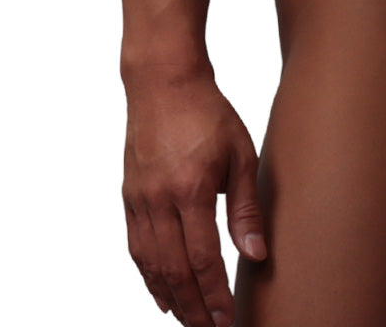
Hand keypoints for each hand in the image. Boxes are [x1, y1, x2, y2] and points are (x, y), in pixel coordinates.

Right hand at [122, 67, 267, 325]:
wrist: (163, 82)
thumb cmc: (208, 112)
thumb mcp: (240, 154)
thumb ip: (246, 207)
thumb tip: (256, 254)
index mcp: (192, 190)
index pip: (204, 260)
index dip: (216, 297)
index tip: (229, 321)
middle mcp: (159, 201)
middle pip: (175, 272)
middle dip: (194, 309)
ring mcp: (140, 200)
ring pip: (152, 266)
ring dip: (171, 299)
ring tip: (190, 321)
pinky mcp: (129, 196)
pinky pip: (137, 247)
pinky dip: (148, 276)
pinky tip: (161, 293)